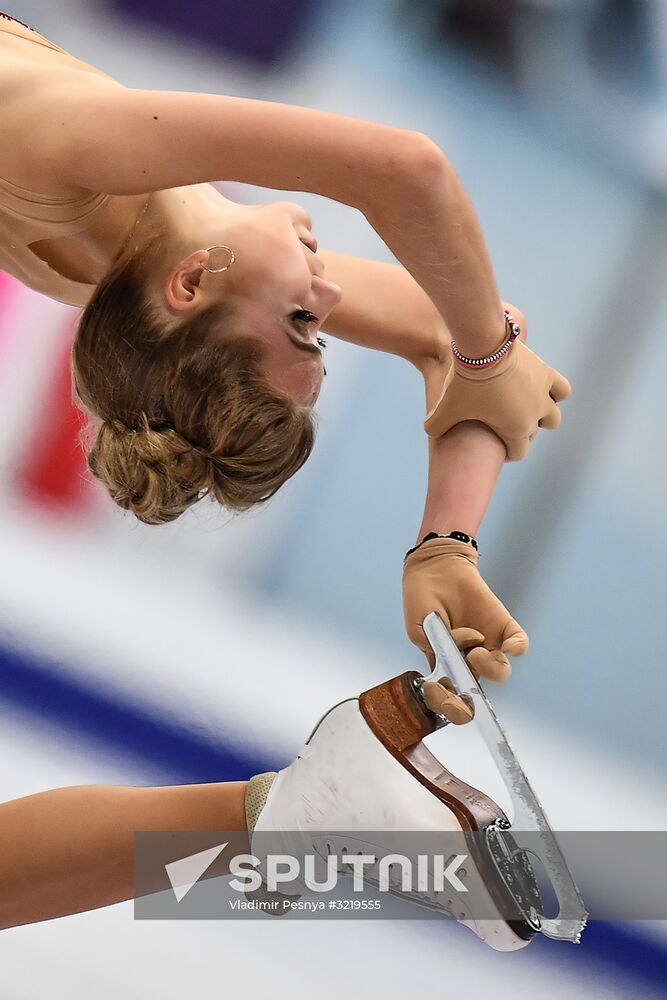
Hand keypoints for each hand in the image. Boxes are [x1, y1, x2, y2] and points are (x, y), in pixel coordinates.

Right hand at [402, 537, 528, 718]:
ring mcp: (488, 646)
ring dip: (489, 667)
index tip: (440, 696)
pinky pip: (519, 645)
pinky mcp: (504, 627)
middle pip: (478, 695)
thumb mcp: (419, 630)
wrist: (435, 569)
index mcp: (446, 669)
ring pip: (500, 673)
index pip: (452, 700)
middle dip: (469, 701)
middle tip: (459, 688)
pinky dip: (517, 649)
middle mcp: (469, 662)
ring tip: (474, 649)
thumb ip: (436, 648)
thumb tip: (465, 650)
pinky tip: (509, 646)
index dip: (449, 707)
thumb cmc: (422, 602)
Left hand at [423, 331, 570, 462]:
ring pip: (553, 415)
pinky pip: (562, 390)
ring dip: (543, 414)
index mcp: (515, 431)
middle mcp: (534, 416)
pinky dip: (556, 392)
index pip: (518, 452)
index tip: (499, 446)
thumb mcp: (446, 408)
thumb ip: (435, 425)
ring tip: (527, 408)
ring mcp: (543, 395)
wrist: (483, 349)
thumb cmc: (464, 383)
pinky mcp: (547, 374)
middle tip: (507, 423)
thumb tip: (428, 432)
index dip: (507, 453)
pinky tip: (542, 389)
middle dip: (523, 432)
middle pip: (535, 433)